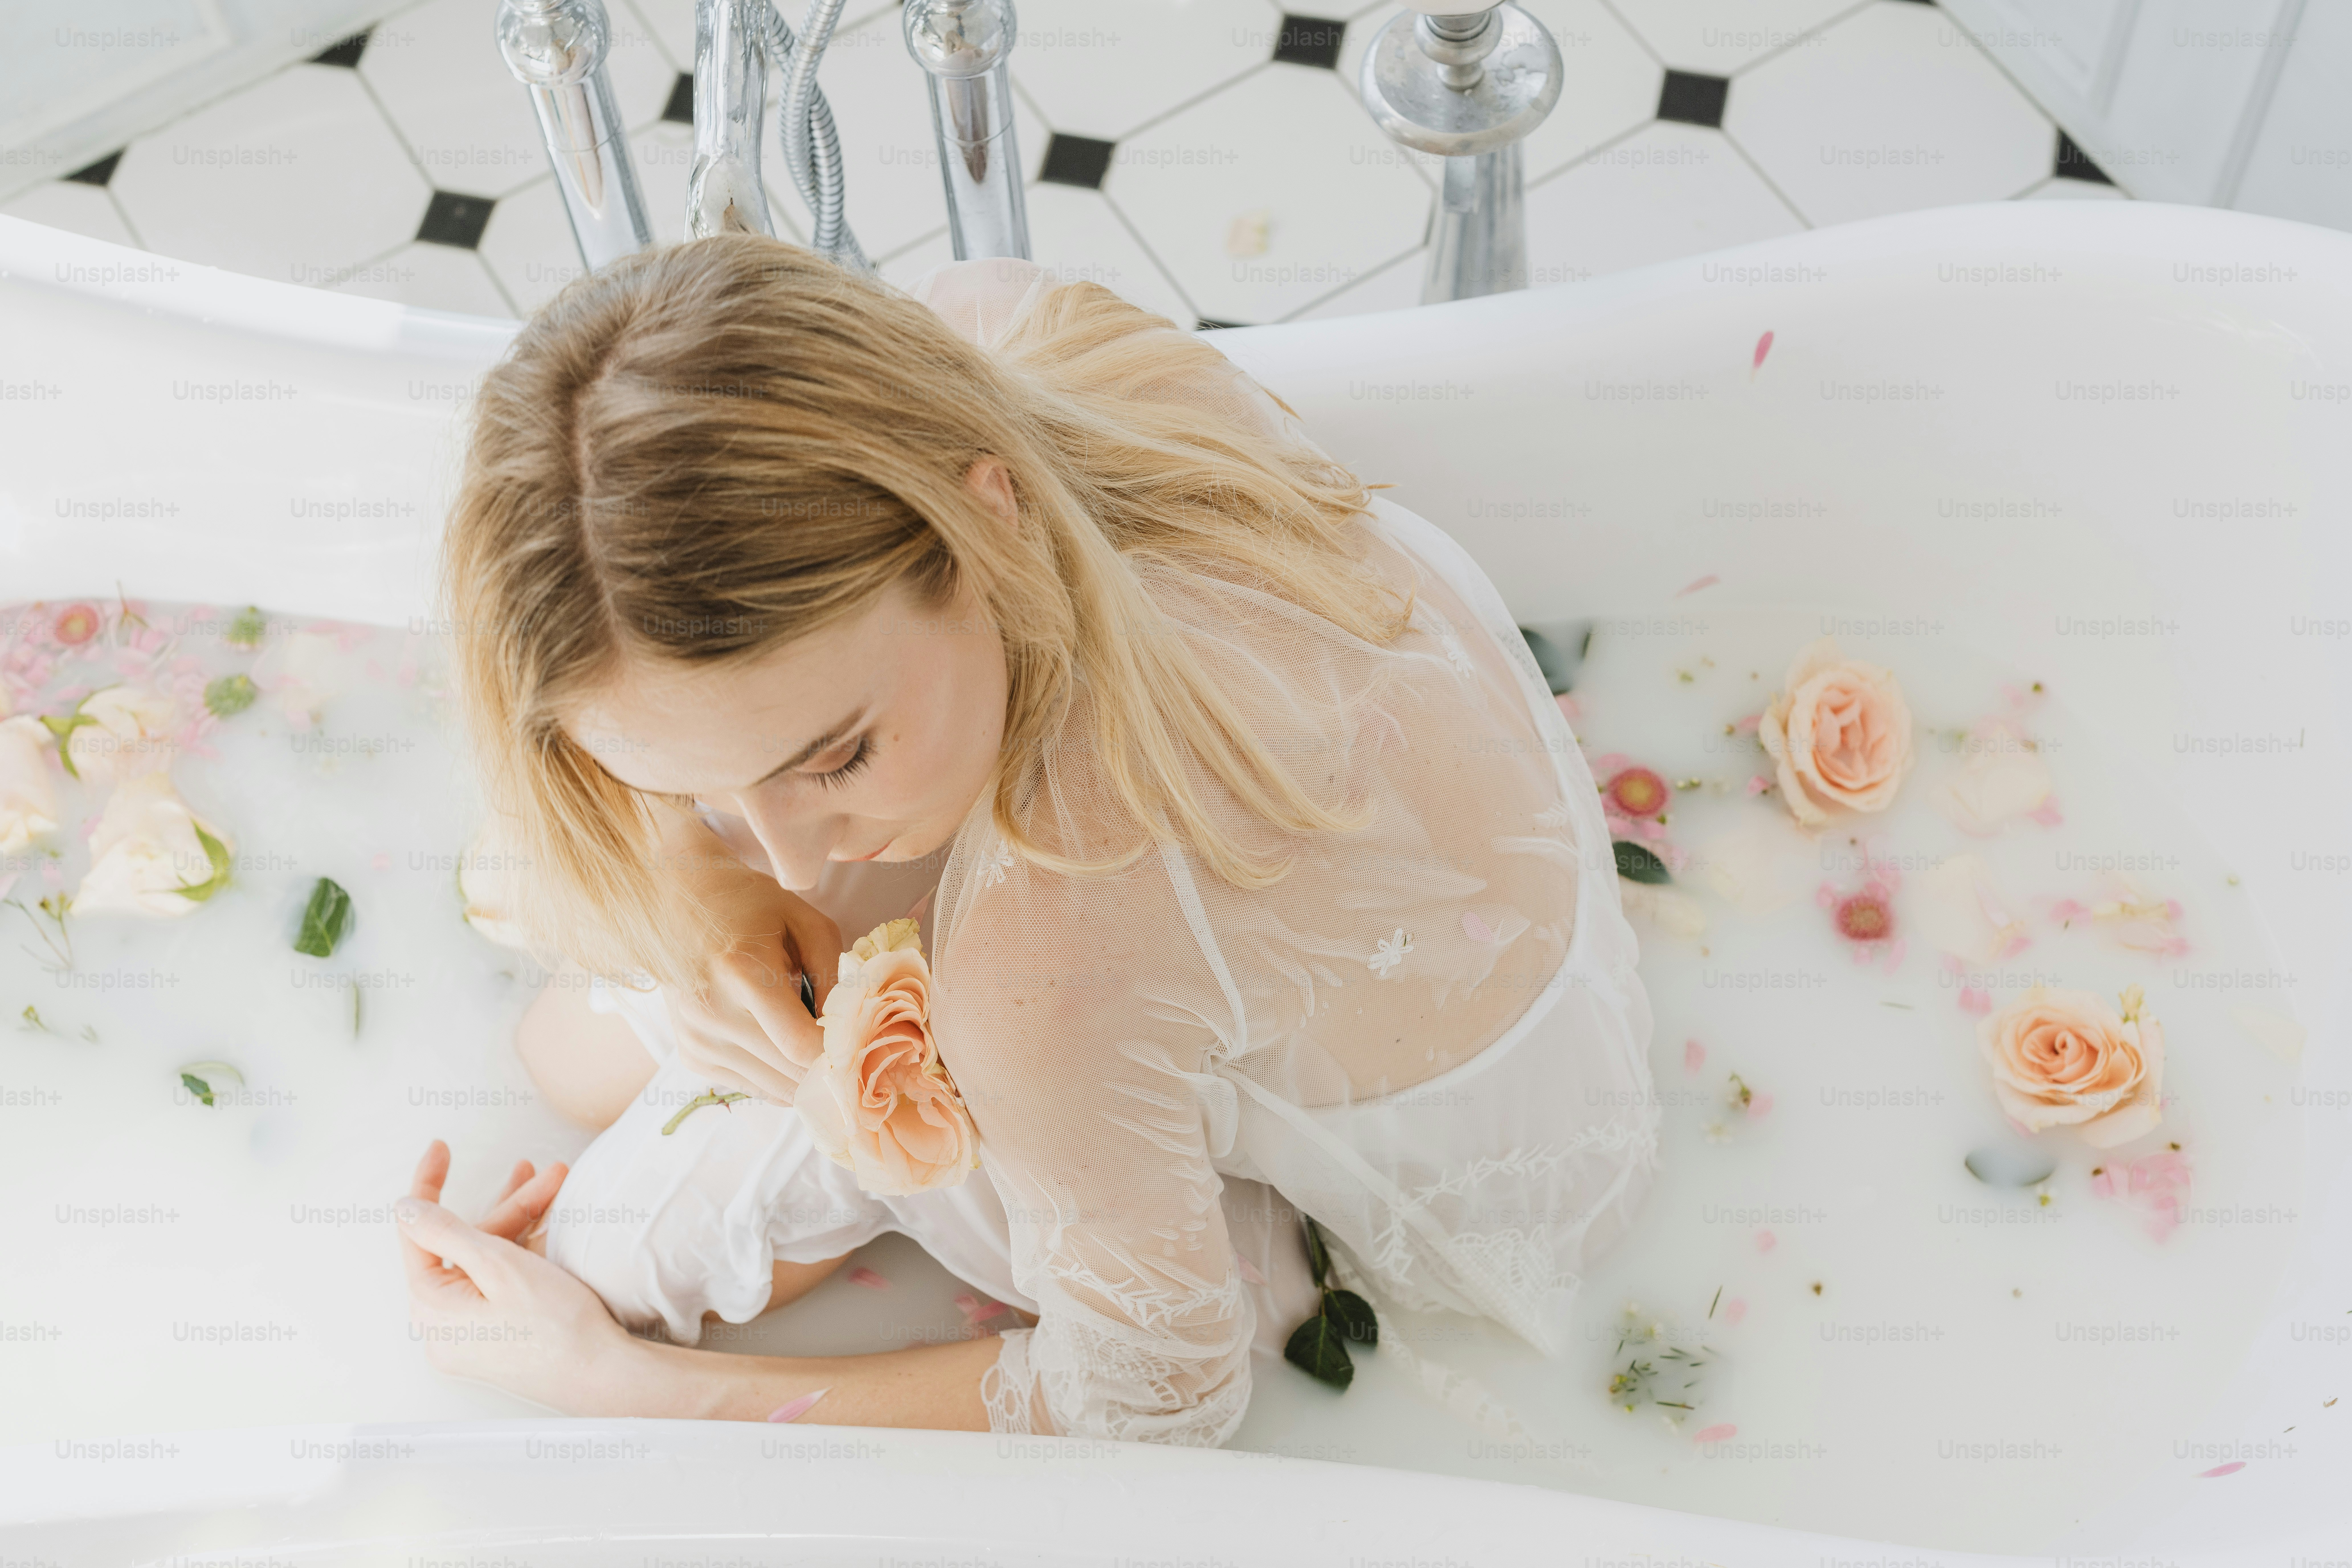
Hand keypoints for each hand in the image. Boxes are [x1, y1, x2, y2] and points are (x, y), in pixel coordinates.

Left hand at [397, 1140, 640, 1412]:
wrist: (604, 1377)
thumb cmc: (556, 1326)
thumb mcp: (498, 1266)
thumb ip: (446, 1232)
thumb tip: (405, 1208)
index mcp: (432, 1308)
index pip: (418, 1232)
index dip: (429, 1184)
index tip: (441, 1147)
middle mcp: (442, 1326)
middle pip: (463, 1247)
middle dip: (505, 1206)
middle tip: (545, 1174)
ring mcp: (470, 1335)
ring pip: (485, 1263)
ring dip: (517, 1222)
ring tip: (552, 1185)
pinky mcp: (496, 1338)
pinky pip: (497, 1284)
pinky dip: (520, 1253)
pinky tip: (546, 1226)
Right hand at [664, 829, 841, 1106]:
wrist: (675, 903)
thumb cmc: (749, 908)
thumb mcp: (807, 924)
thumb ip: (834, 978)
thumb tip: (847, 1034)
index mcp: (743, 973)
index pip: (801, 1045)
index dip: (839, 1055)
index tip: (861, 1046)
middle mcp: (713, 1013)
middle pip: (790, 1075)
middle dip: (828, 1069)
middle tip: (850, 1050)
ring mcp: (697, 1039)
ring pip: (774, 1089)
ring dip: (803, 1075)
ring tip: (814, 1041)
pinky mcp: (691, 1055)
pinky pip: (752, 1086)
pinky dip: (777, 1074)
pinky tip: (780, 1041)